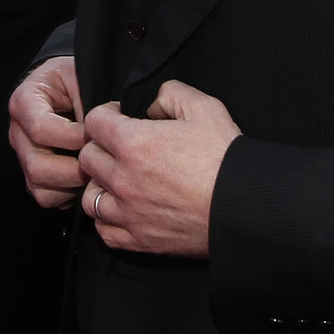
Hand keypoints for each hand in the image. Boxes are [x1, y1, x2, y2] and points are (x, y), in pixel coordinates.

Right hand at [8, 57, 86, 208]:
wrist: (66, 87)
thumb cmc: (75, 80)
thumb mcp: (80, 78)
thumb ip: (86, 105)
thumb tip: (97, 138)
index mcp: (24, 102)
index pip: (40, 128)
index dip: (72, 137)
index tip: (95, 135)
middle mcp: (17, 132)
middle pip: (36, 165)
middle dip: (73, 169)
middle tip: (98, 161)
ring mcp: (23, 155)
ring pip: (39, 185)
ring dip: (71, 184)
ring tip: (93, 171)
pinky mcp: (31, 174)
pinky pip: (45, 196)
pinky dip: (67, 194)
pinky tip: (84, 178)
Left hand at [78, 80, 240, 256]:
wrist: (246, 206)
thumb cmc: (226, 158)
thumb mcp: (204, 108)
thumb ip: (171, 94)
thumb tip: (152, 106)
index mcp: (134, 143)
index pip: (94, 122)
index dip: (106, 114)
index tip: (119, 118)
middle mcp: (123, 179)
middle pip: (87, 157)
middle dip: (100, 146)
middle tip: (120, 147)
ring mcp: (129, 212)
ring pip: (90, 196)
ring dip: (101, 184)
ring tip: (119, 180)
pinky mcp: (139, 239)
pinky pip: (105, 230)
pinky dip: (108, 219)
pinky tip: (124, 209)